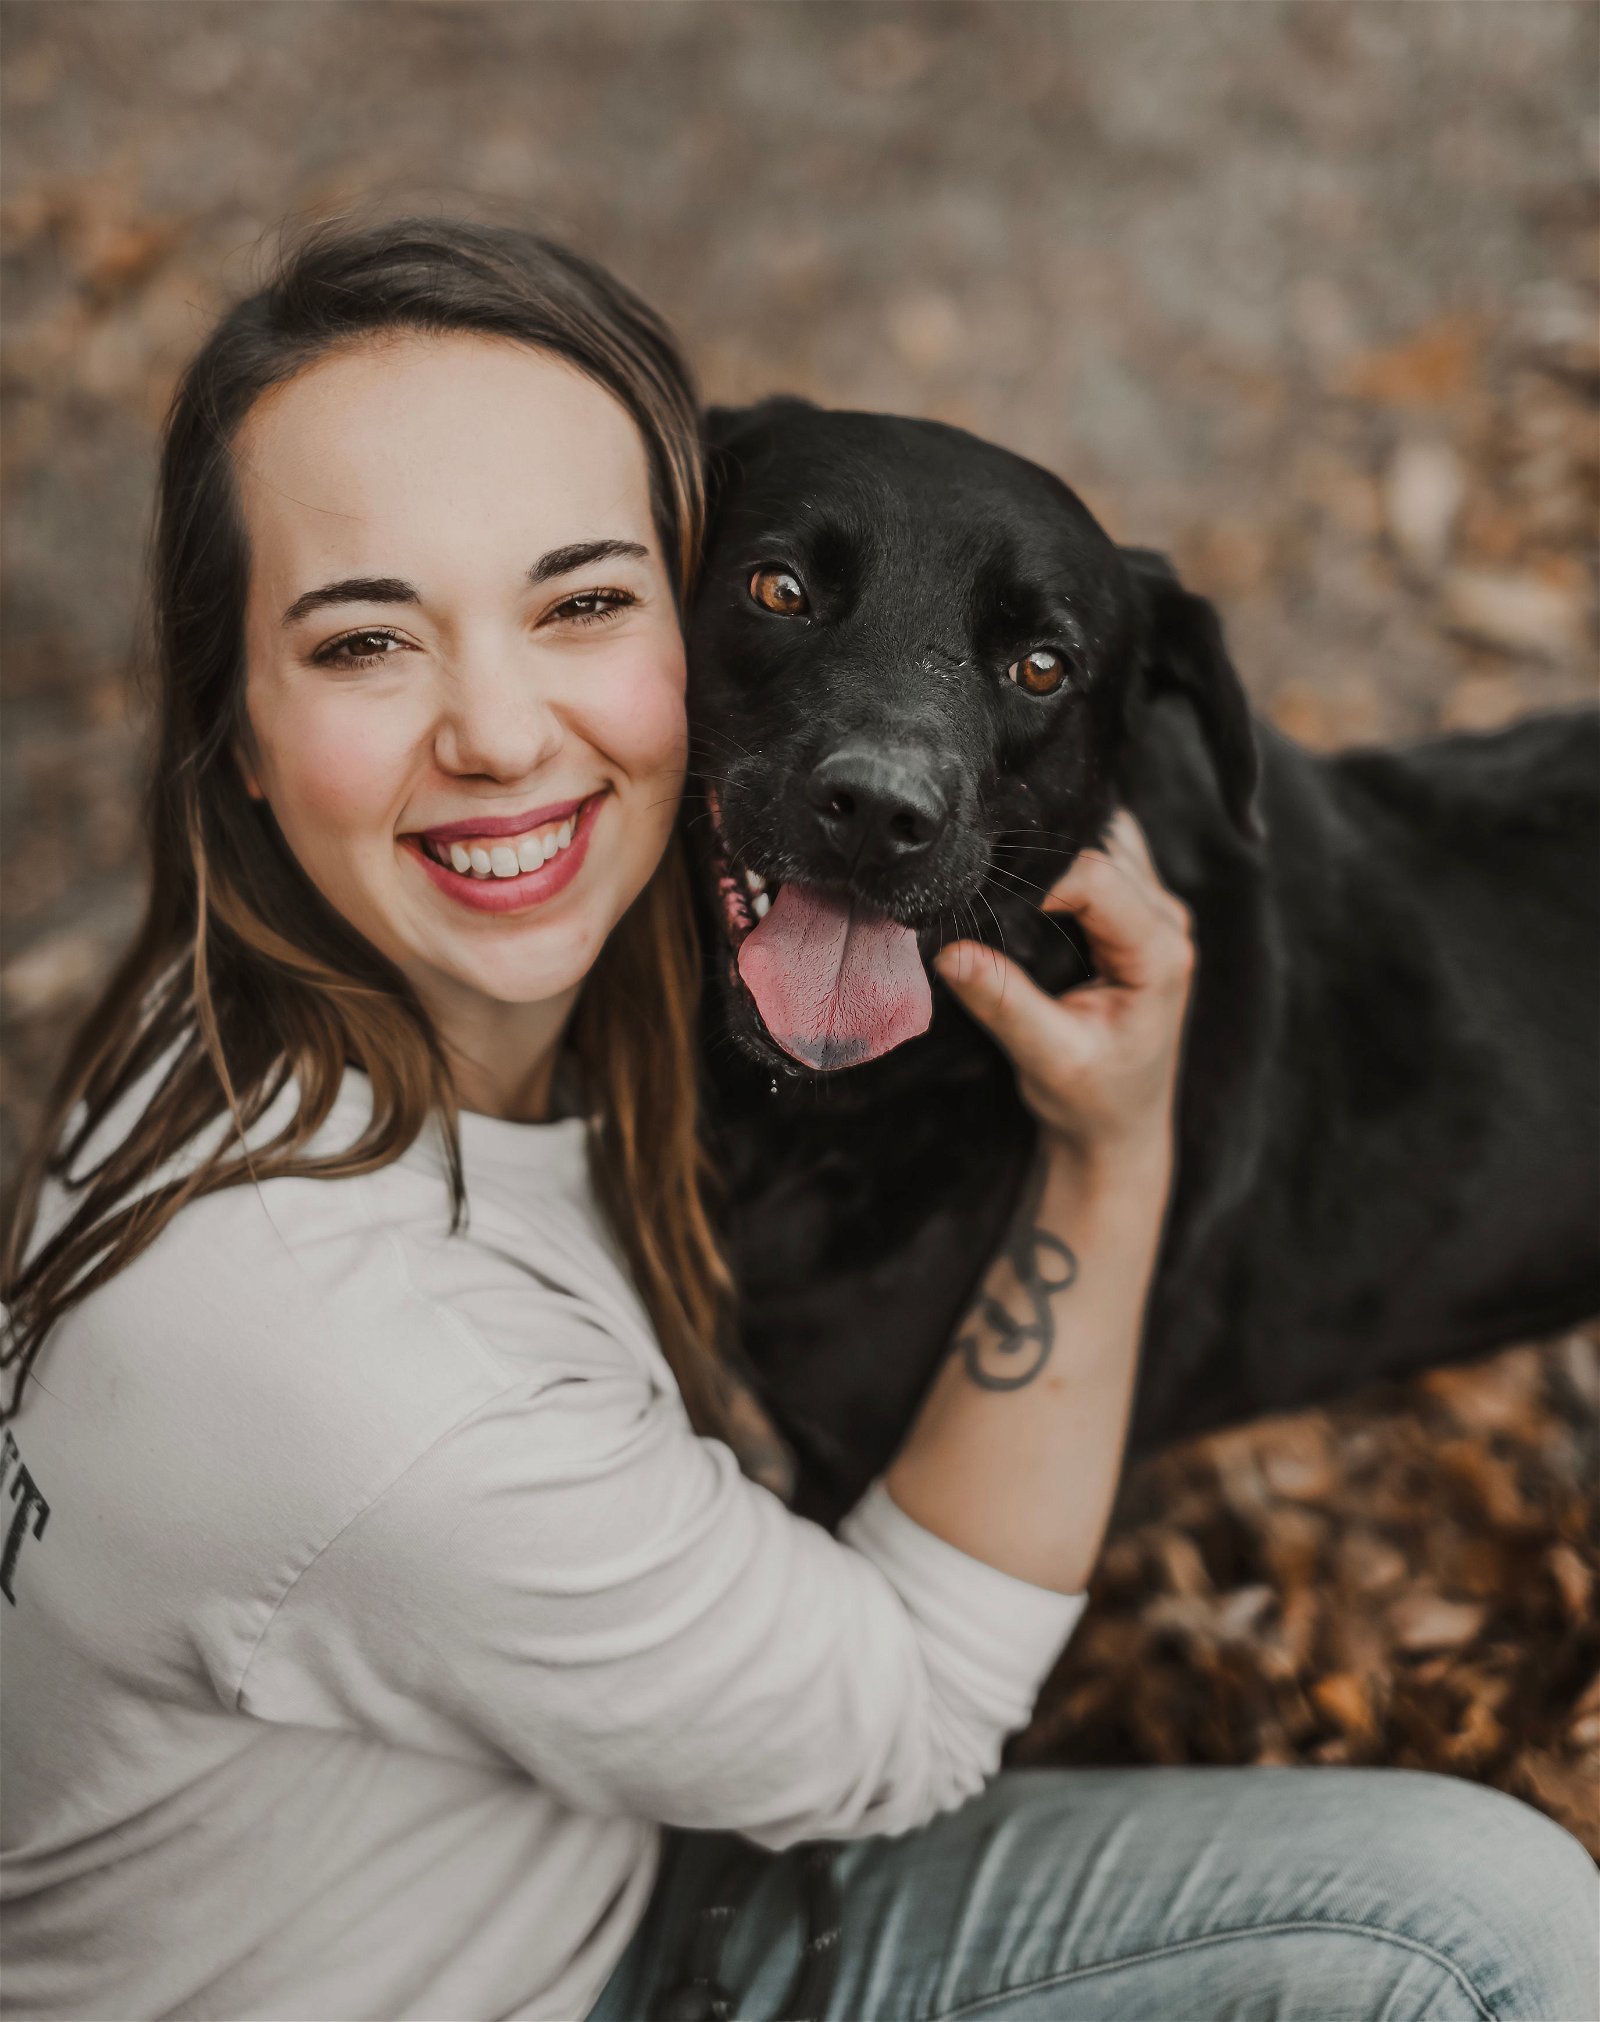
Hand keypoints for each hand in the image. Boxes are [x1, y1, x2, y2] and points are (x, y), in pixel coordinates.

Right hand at [933, 811, 1193, 1168]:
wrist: (1118, 1130)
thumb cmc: (1092, 1101)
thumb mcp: (1046, 1057)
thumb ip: (1003, 1000)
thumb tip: (948, 951)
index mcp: (1159, 953)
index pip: (1096, 878)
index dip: (1036, 875)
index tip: (984, 892)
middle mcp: (1168, 922)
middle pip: (1102, 848)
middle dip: (1044, 852)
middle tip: (982, 869)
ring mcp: (1158, 914)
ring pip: (1105, 842)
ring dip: (1055, 850)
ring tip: (1000, 871)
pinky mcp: (1137, 915)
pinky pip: (1104, 860)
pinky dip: (1064, 859)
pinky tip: (1024, 877)